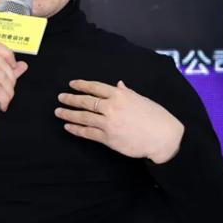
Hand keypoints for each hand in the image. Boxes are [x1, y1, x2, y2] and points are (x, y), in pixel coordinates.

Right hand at [0, 41, 28, 145]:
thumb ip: (2, 75)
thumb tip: (21, 65)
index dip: (7, 54)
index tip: (13, 68)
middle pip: (0, 62)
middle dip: (11, 79)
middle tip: (8, 92)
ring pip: (0, 76)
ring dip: (8, 92)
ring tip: (4, 101)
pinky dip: (3, 99)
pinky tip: (0, 106)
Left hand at [56, 79, 183, 162]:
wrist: (164, 138)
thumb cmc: (156, 117)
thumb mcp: (141, 99)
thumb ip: (127, 92)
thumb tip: (118, 84)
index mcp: (120, 95)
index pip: (96, 87)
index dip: (82, 85)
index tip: (71, 84)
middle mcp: (112, 107)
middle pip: (86, 101)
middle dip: (71, 99)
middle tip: (60, 97)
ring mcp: (109, 123)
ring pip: (84, 117)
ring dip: (69, 114)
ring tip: (59, 112)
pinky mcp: (108, 138)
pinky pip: (88, 133)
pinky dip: (77, 129)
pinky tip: (68, 127)